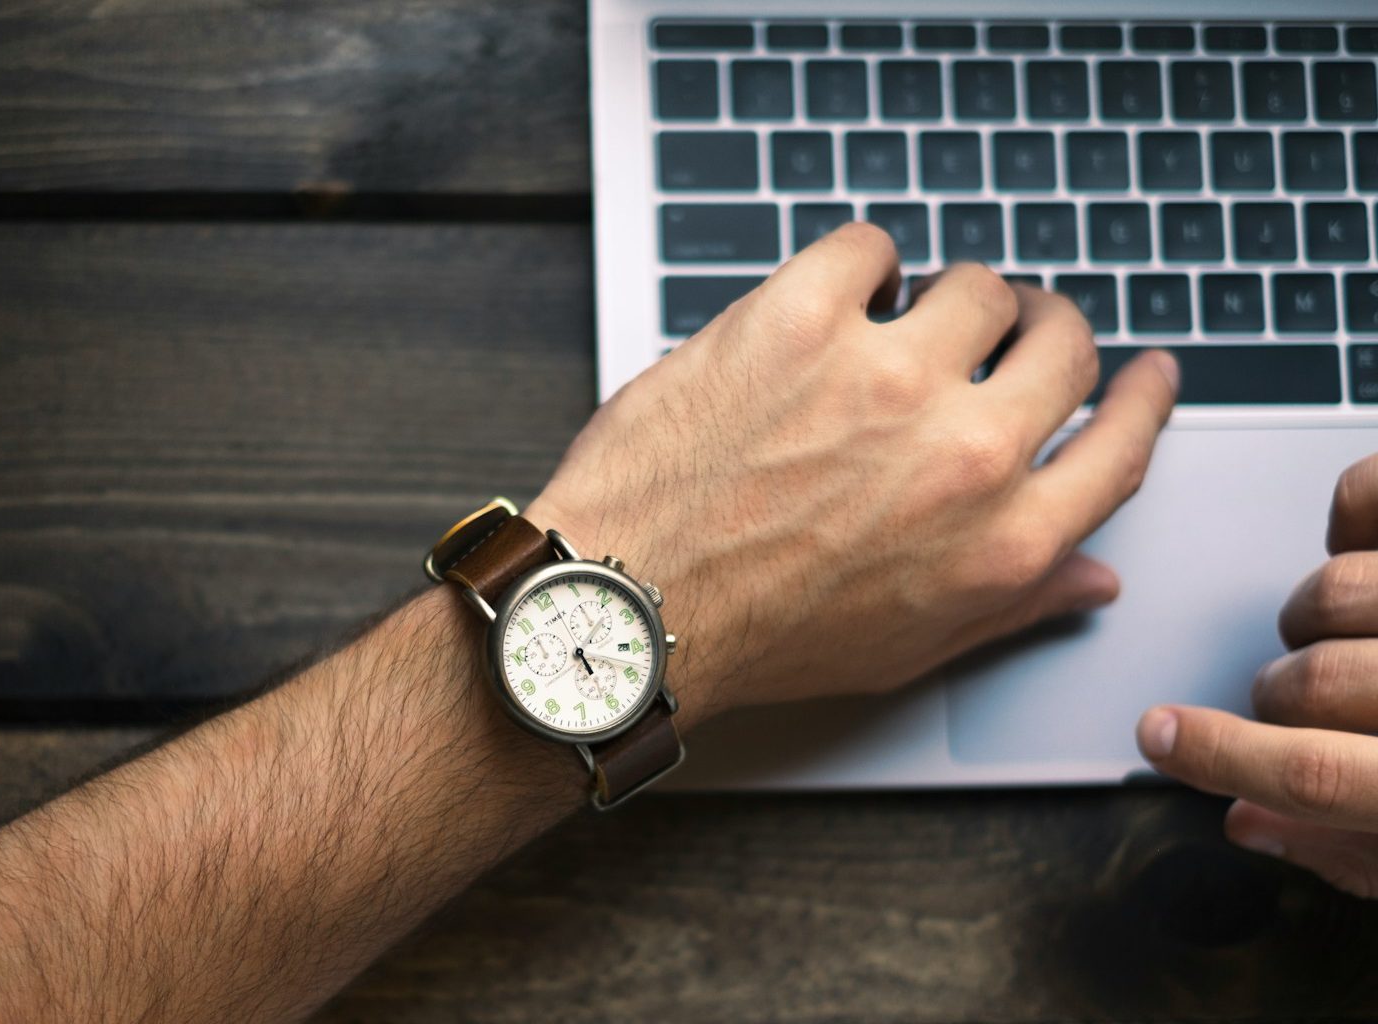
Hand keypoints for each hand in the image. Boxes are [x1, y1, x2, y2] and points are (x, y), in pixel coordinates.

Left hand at [526, 223, 1178, 722]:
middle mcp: (962, 453)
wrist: (630, 608)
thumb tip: (1091, 575)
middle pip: (1063, 344)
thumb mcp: (907, 647)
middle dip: (1044, 330)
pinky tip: (836, 298)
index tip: (1144, 371)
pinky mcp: (799, 320)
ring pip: (975, 284)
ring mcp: (884, 376)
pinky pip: (869, 246)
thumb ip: (1013, 604)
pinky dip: (859, 265)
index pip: (1122, 444)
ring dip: (946, 299)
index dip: (1142, 397)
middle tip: (1009, 330)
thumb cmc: (756, 636)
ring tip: (899, 324)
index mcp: (1001, 539)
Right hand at [1138, 453, 1377, 897]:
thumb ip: (1360, 852)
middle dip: (1279, 697)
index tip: (1160, 736)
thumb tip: (1251, 823)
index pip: (1317, 775)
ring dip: (1317, 614)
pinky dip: (1349, 512)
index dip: (1219, 759)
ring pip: (1333, 591)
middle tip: (1300, 701)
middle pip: (1308, 682)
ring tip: (1354, 629)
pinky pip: (1365, 493)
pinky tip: (1364, 546)